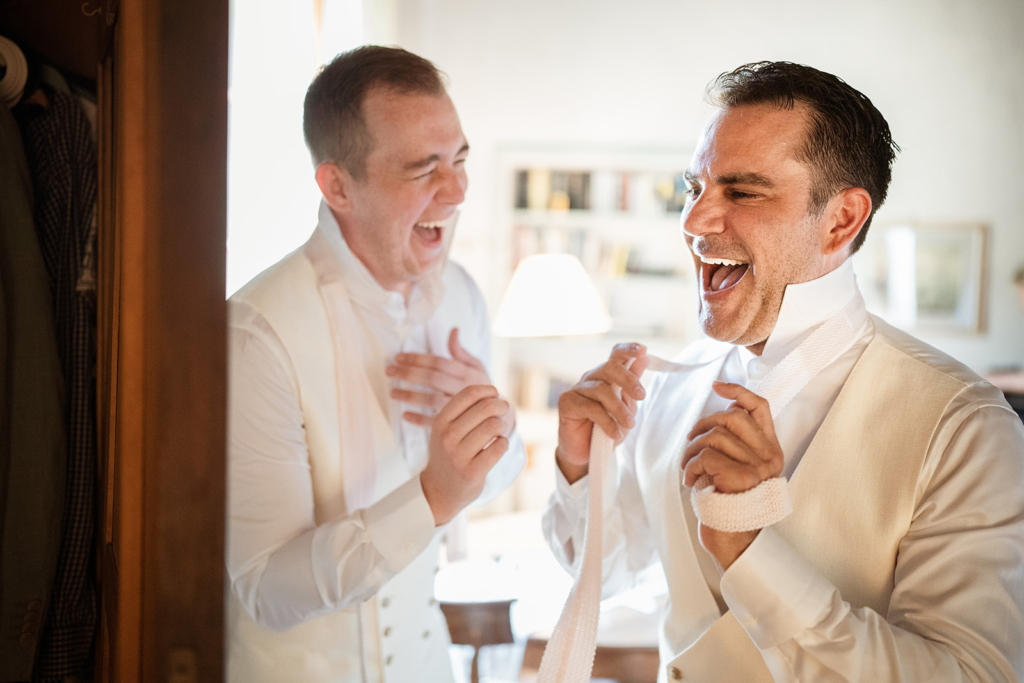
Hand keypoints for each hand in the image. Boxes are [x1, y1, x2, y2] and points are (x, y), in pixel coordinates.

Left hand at [388, 328, 512, 434]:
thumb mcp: (477, 366)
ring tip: (393, 392)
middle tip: (389, 371)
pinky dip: (419, 419)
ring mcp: (461, 408)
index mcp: (467, 372)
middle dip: (409, 373)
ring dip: (410, 396)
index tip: (399, 357)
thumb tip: (453, 330)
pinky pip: (436, 422)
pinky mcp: (457, 425)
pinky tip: (405, 415)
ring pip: (432, 400)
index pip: (439, 362)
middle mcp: (464, 388)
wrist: (500, 415)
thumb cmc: (483, 387)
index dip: (418, 359)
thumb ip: (461, 351)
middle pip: (433, 379)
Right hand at [420, 385, 509, 525]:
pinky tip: (498, 446)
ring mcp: (459, 455)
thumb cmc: (449, 453)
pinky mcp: (472, 472)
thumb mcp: (446, 428)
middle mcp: (447, 436)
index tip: (495, 394)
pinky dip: (503, 443)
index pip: (469, 394)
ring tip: (498, 431)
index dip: (488, 390)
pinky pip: (499, 447)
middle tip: (504, 410)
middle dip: (501, 406)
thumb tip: (494, 392)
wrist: (439, 490)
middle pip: (486, 407)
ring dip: (502, 426)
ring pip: (494, 426)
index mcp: (440, 421)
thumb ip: (464, 410)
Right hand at [555, 343, 648, 483]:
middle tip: (641, 396)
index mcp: (607, 377)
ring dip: (619, 408)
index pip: (616, 355)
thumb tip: (645, 358)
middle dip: (629, 380)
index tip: (643, 350)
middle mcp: (591, 378)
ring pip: (601, 389)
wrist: (586, 453)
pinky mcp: (567, 402)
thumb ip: (632, 386)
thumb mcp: (626, 408)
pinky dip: (607, 422)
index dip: (628, 349)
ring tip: (629, 425)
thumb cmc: (607, 428)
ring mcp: (577, 388)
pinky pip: (591, 408)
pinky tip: (615, 434)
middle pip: (610, 367)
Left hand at [681, 381, 783, 569]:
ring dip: (692, 450)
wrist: (736, 542)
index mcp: (770, 450)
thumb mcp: (736, 469)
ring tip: (688, 468)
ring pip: (715, 436)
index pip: (760, 408)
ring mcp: (757, 467)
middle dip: (702, 426)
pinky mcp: (740, 478)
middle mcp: (769, 457)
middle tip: (690, 443)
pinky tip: (690, 481)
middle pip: (731, 418)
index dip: (738, 391)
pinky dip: (690, 467)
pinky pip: (706, 457)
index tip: (717, 386)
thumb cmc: (730, 504)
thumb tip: (719, 415)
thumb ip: (734, 445)